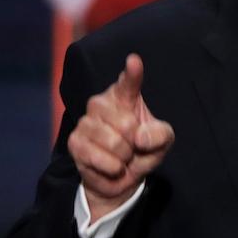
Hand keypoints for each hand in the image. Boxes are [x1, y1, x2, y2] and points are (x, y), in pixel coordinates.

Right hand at [67, 54, 174, 221]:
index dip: (132, 73)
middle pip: (127, 123)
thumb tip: (140, 137)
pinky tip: (110, 165)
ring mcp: (85, 122)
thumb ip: (159, 135)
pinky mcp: (75, 142)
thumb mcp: (162, 141)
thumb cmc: (142, 150)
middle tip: (131, 146)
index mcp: (124, 96)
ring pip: (114, 142)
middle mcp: (101, 103)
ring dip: (124, 157)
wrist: (120, 177)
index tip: (134, 61)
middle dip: (135, 142)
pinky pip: (101, 158)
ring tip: (121, 156)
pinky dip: (113, 168)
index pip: (128, 83)